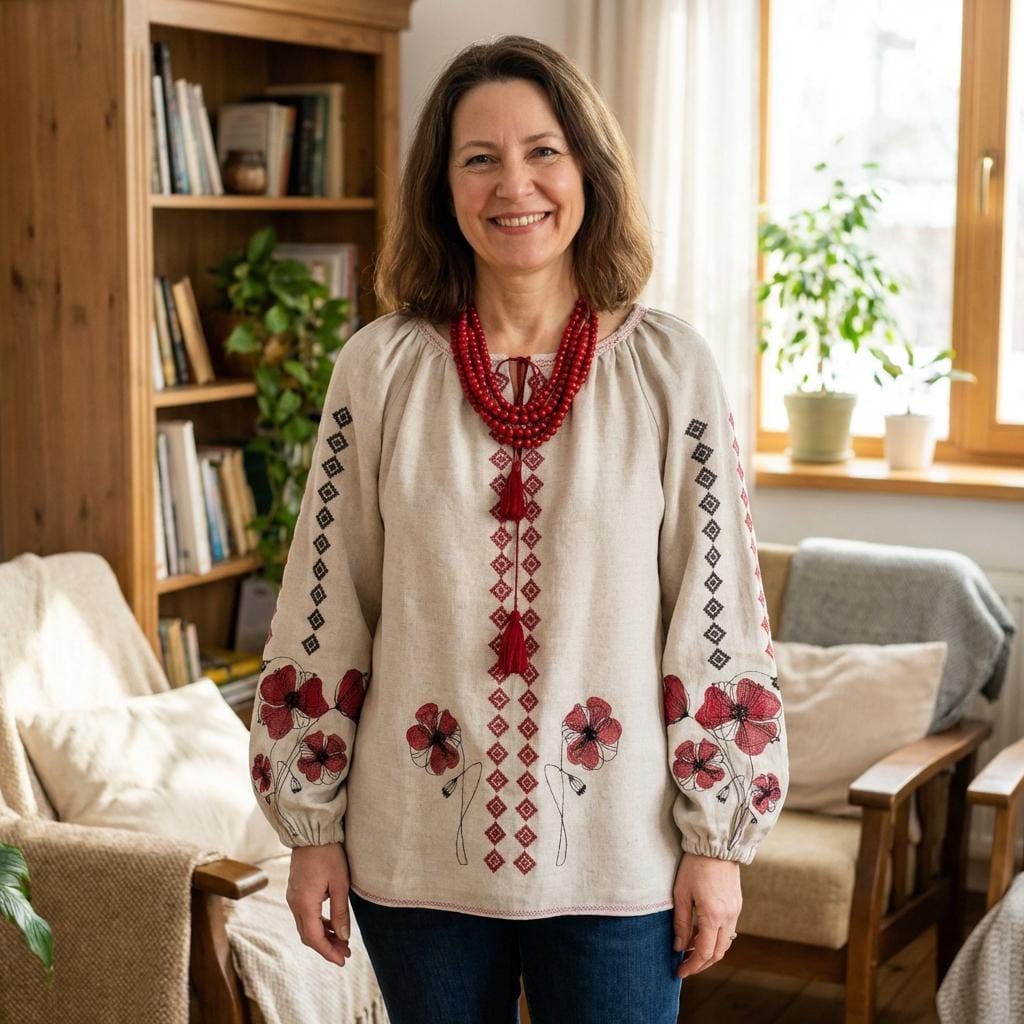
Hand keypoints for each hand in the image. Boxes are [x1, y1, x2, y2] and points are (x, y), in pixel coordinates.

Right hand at [286, 842, 352, 966]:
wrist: (312, 832)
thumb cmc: (328, 855)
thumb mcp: (340, 884)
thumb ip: (340, 912)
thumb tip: (343, 936)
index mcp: (304, 904)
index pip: (314, 938)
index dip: (328, 952)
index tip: (342, 961)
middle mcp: (294, 903)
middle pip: (308, 935)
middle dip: (327, 946)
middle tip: (346, 952)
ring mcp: (293, 897)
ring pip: (306, 926)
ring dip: (323, 935)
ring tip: (342, 941)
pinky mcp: (296, 891)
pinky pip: (305, 915)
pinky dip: (318, 923)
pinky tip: (331, 924)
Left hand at [672, 852, 741, 978]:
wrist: (716, 844)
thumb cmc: (694, 866)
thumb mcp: (681, 893)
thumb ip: (681, 922)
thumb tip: (678, 947)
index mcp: (712, 915)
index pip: (704, 952)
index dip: (691, 965)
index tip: (679, 971)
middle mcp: (728, 917)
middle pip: (718, 953)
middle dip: (701, 963)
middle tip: (684, 966)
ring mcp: (735, 911)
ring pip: (725, 943)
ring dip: (709, 952)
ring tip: (690, 950)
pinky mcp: (737, 904)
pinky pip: (729, 930)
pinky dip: (716, 938)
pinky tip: (702, 934)